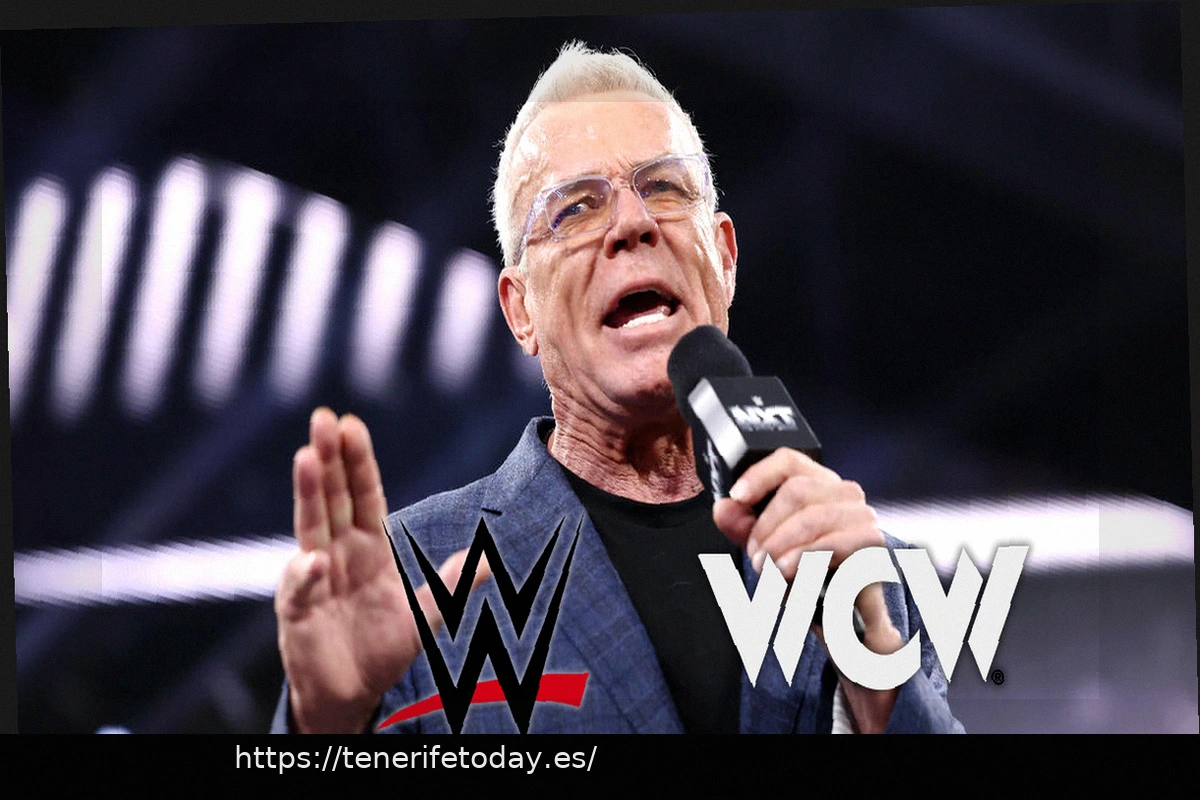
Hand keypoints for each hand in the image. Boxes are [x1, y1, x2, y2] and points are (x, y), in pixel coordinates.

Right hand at [275, 408, 487, 732]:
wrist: (353, 693)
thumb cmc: (384, 648)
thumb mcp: (428, 613)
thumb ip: (453, 583)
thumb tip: (487, 556)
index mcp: (369, 547)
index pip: (363, 494)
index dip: (358, 461)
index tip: (352, 423)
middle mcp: (337, 554)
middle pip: (333, 497)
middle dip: (328, 458)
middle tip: (323, 417)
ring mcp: (313, 579)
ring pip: (311, 528)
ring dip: (308, 493)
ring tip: (306, 456)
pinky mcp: (297, 613)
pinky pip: (299, 590)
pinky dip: (305, 576)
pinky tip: (313, 560)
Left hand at [711, 448, 901, 732]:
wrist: (848, 626)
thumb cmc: (810, 580)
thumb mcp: (769, 551)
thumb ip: (744, 528)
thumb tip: (722, 507)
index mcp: (818, 486)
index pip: (790, 460)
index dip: (759, 474)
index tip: (736, 497)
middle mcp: (845, 495)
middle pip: (798, 489)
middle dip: (767, 525)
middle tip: (755, 557)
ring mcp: (863, 519)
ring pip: (814, 515)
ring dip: (782, 543)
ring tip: (768, 570)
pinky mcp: (873, 548)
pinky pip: (837, 542)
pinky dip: (805, 557)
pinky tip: (789, 573)